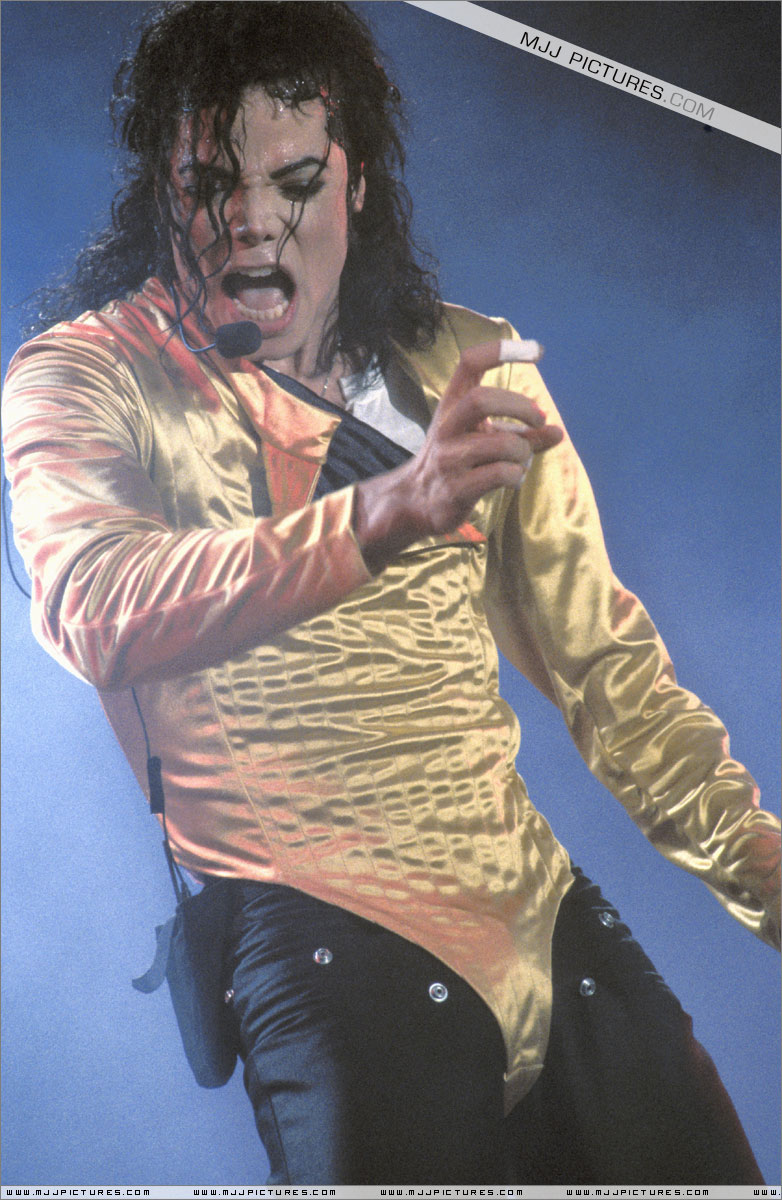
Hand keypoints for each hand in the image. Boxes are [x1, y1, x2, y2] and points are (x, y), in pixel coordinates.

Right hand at [354, 340, 562, 571]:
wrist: (418, 503)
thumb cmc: (459, 463)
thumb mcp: (485, 440)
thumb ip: (523, 435)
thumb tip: (558, 431)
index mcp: (452, 405)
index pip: (469, 363)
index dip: (501, 351)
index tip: (538, 351)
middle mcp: (446, 427)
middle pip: (481, 399)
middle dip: (520, 407)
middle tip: (539, 418)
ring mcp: (449, 458)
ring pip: (501, 444)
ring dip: (523, 452)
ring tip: (520, 462)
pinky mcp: (456, 488)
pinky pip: (500, 474)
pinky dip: (516, 475)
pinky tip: (512, 479)